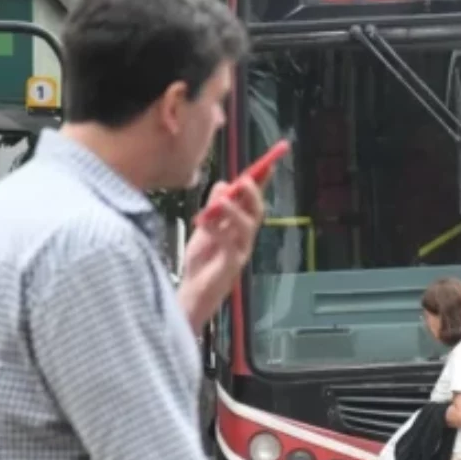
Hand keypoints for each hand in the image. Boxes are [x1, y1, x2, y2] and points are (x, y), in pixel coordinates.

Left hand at [178, 177, 264, 330]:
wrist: (192, 295)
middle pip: (257, 212)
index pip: (252, 201)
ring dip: (236, 211)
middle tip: (246, 179)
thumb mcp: (205, 229)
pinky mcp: (231, 266)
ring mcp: (240, 252)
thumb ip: (215, 208)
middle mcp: (244, 238)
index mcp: (239, 228)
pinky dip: (217, 230)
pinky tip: (203, 222)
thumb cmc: (201, 265)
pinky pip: (229, 244)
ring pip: (248, 227)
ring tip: (222, 200)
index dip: (262, 183)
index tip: (268, 163)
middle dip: (254, 194)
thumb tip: (224, 183)